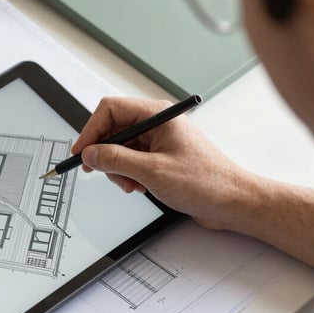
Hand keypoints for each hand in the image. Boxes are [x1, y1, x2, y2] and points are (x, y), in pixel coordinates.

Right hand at [71, 96, 253, 229]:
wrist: (232, 203)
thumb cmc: (207, 182)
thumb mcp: (152, 172)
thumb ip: (116, 160)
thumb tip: (90, 154)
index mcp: (158, 115)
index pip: (111, 110)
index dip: (91, 130)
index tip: (81, 152)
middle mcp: (157, 124)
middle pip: (113, 130)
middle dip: (105, 154)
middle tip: (102, 172)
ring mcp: (159, 141)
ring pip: (120, 148)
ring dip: (118, 169)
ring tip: (131, 184)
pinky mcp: (160, 157)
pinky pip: (131, 161)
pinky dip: (128, 175)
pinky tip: (139, 187)